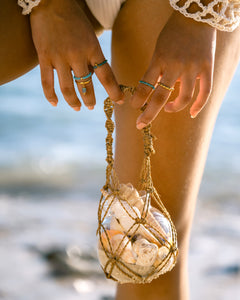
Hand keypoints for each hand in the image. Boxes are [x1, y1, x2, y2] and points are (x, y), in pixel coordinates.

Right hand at [30, 0, 122, 110]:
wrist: (50, 2)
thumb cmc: (74, 20)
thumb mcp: (90, 36)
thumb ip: (91, 57)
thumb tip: (92, 78)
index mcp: (92, 48)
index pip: (106, 75)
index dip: (114, 91)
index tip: (119, 101)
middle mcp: (77, 54)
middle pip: (86, 86)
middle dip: (90, 100)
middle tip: (92, 107)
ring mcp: (59, 57)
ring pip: (67, 88)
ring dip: (74, 102)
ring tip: (77, 108)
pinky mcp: (44, 57)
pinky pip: (47, 82)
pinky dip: (50, 95)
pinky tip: (55, 103)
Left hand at [131, 11, 215, 128]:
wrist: (196, 17)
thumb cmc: (172, 34)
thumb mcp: (158, 50)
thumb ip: (155, 70)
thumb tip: (151, 91)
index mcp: (159, 60)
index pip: (145, 86)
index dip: (138, 100)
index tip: (134, 107)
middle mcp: (175, 66)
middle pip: (160, 97)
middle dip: (148, 114)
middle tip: (140, 124)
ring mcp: (192, 68)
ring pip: (183, 98)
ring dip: (174, 108)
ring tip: (168, 109)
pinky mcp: (207, 68)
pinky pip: (205, 92)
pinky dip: (199, 105)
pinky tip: (192, 114)